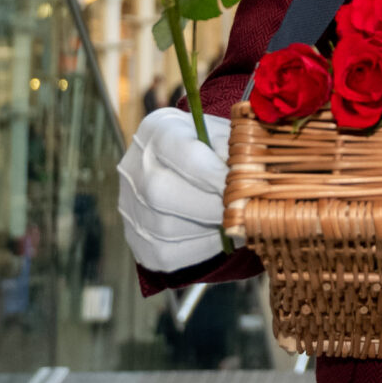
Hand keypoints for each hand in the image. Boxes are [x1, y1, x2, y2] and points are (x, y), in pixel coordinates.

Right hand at [117, 106, 230, 272]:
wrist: (187, 170)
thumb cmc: (214, 149)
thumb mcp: (226, 136)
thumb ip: (235, 148)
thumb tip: (252, 173)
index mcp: (157, 129)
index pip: (181, 152)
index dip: (214, 173)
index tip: (242, 185)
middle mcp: (133, 166)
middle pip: (161, 192)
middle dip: (208, 205)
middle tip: (240, 210)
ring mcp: (129, 205)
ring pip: (164, 228)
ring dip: (206, 230)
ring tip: (232, 221)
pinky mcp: (137, 239)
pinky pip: (167, 252)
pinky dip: (199, 248)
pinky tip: (217, 235)